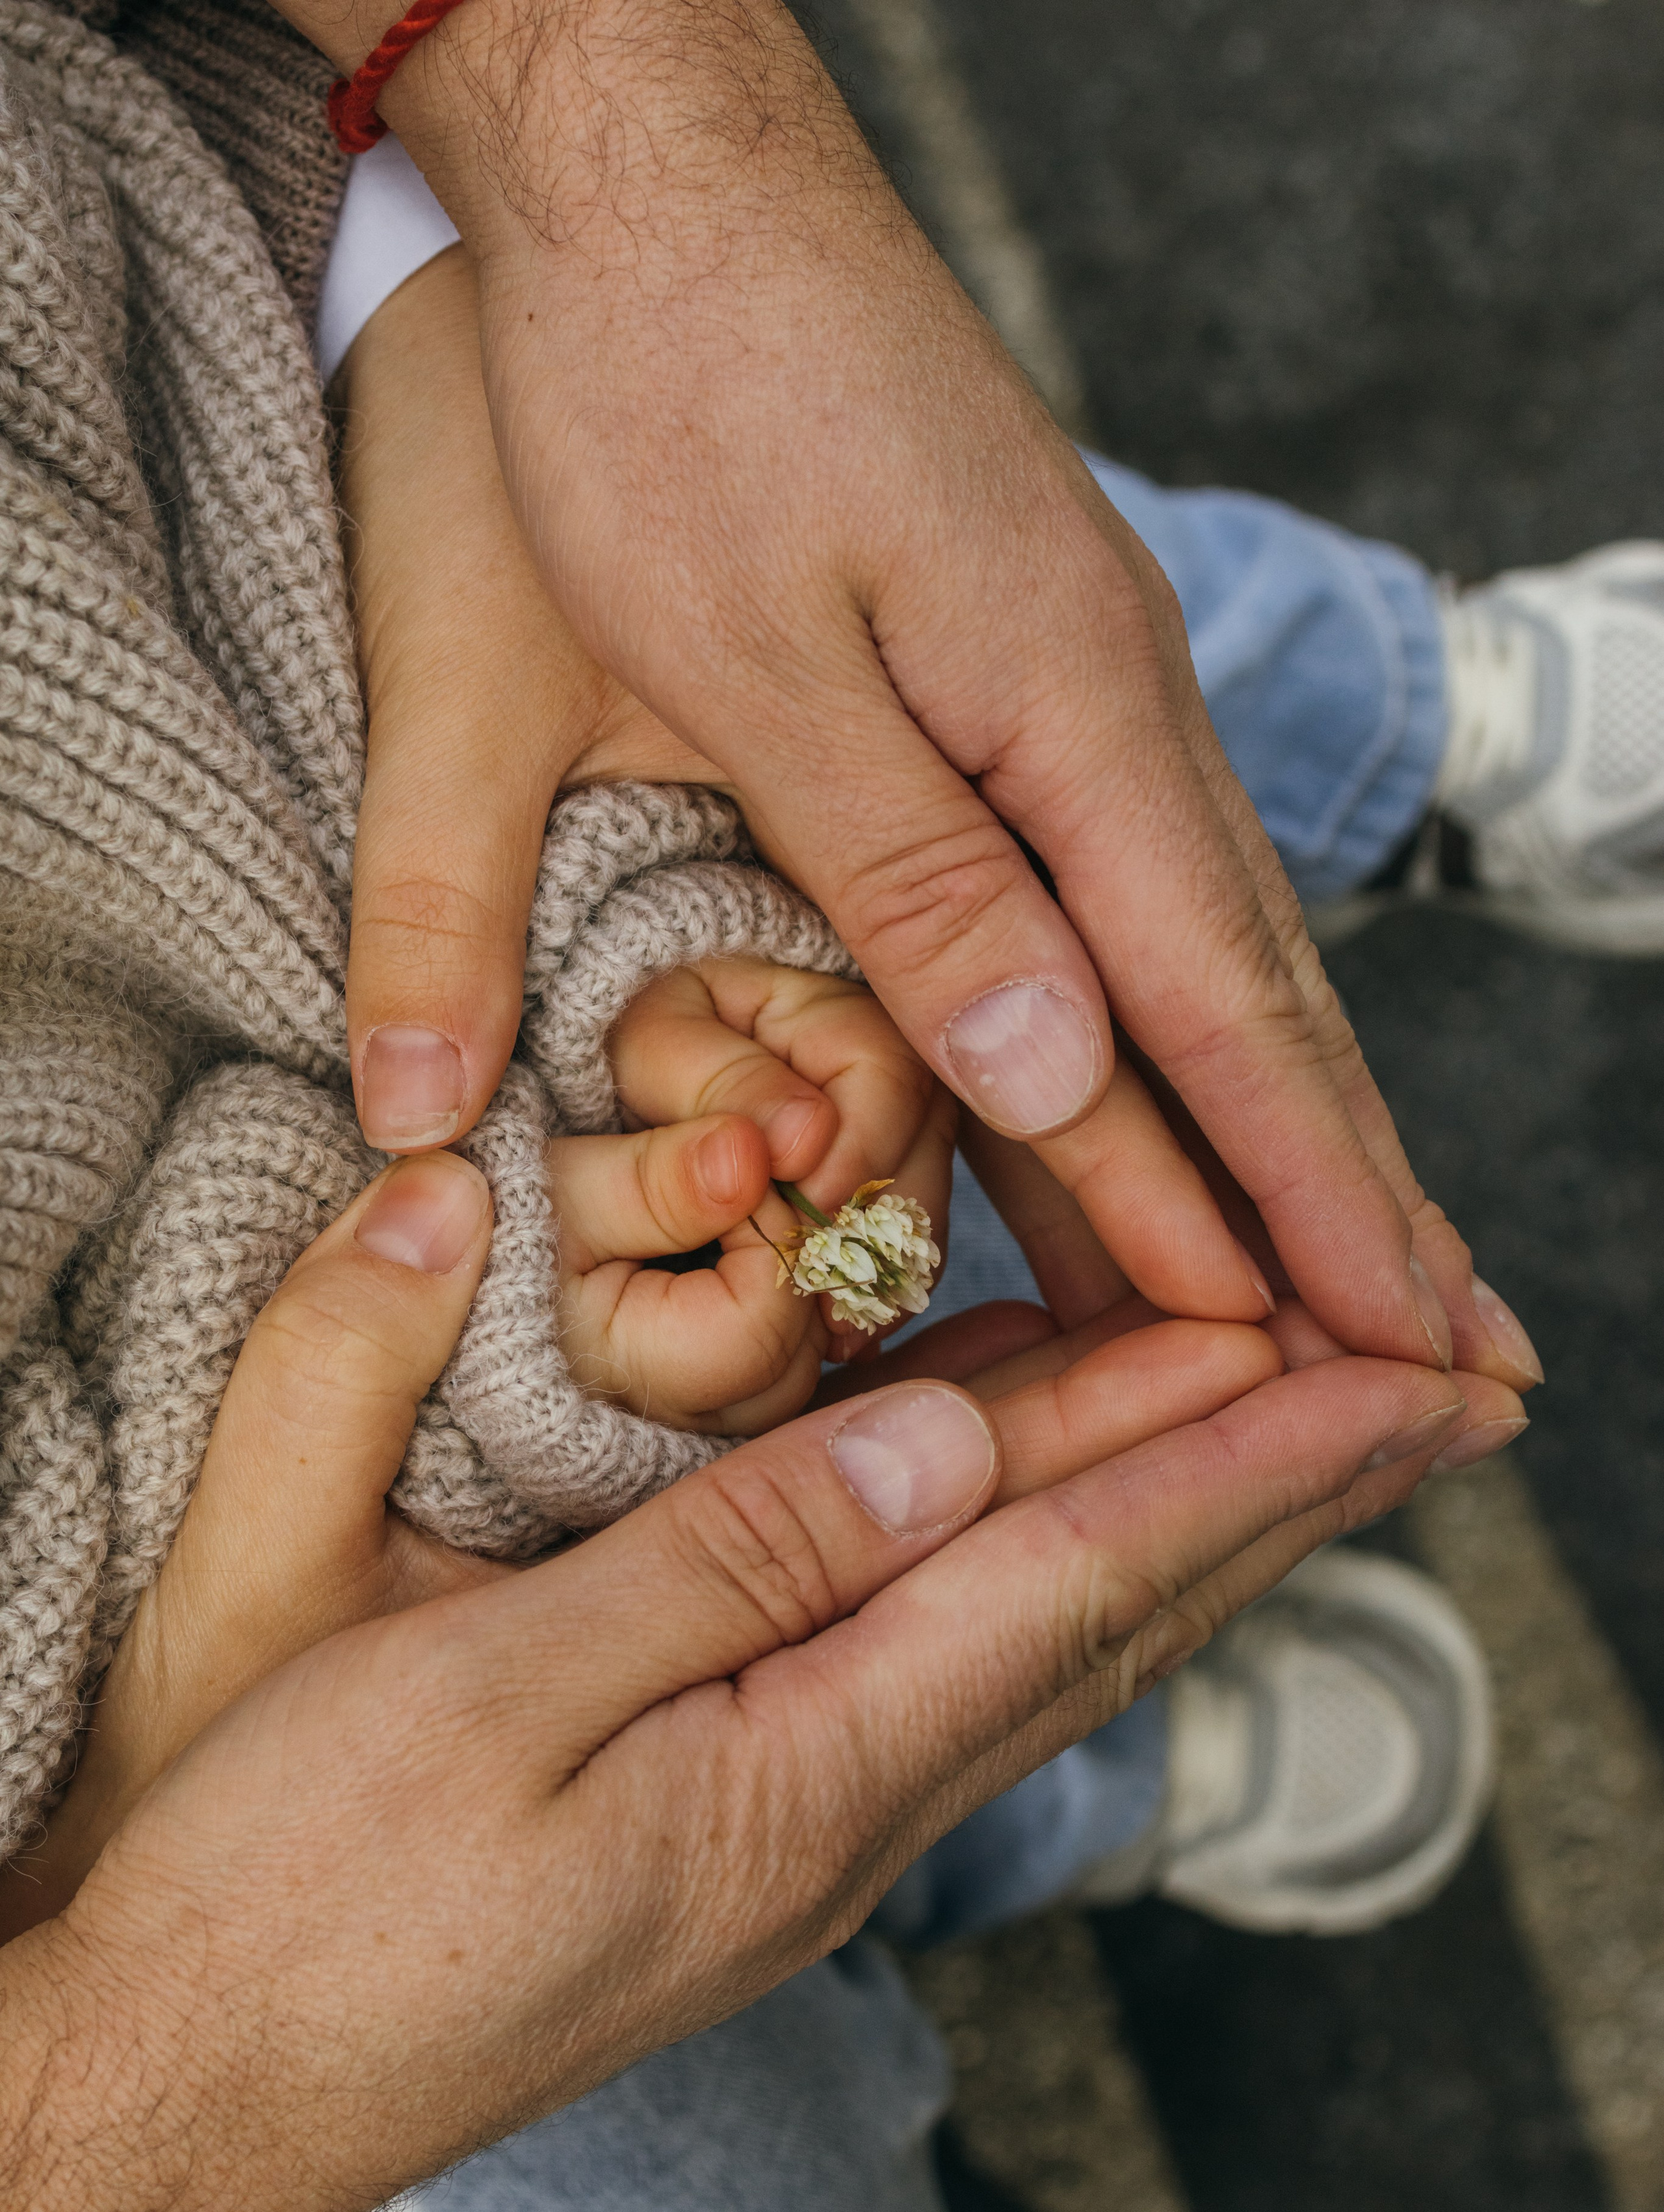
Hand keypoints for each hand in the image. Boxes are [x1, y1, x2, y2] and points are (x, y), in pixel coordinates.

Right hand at [0, 1174, 1519, 2211]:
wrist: (171, 2102)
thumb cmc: (288, 1900)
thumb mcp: (480, 1702)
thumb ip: (721, 1566)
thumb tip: (940, 1447)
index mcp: (797, 1772)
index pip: (1083, 1579)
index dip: (1253, 1456)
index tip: (1407, 1366)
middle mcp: (837, 1807)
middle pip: (1110, 1614)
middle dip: (1285, 1484)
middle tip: (1438, 1381)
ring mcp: (788, 1821)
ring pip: (1039, 1633)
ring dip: (1184, 1517)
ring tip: (1298, 1419)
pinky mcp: (725, 1816)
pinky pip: (935, 1652)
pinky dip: (1030, 1549)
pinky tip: (1038, 1491)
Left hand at [282, 0, 1519, 1379]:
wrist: (657, 167)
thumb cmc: (669, 393)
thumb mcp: (755, 661)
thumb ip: (912, 876)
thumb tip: (1070, 1070)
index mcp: (1068, 712)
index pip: (1223, 1008)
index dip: (1307, 1195)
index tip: (1392, 1342)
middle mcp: (1110, 706)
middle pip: (1257, 991)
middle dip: (1348, 1186)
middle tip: (1443, 1351)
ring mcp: (1074, 683)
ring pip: (1202, 944)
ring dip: (1278, 1117)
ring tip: (1348, 1263)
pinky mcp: (1013, 665)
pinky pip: (1123, 881)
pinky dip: (1174, 1014)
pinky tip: (1185, 1080)